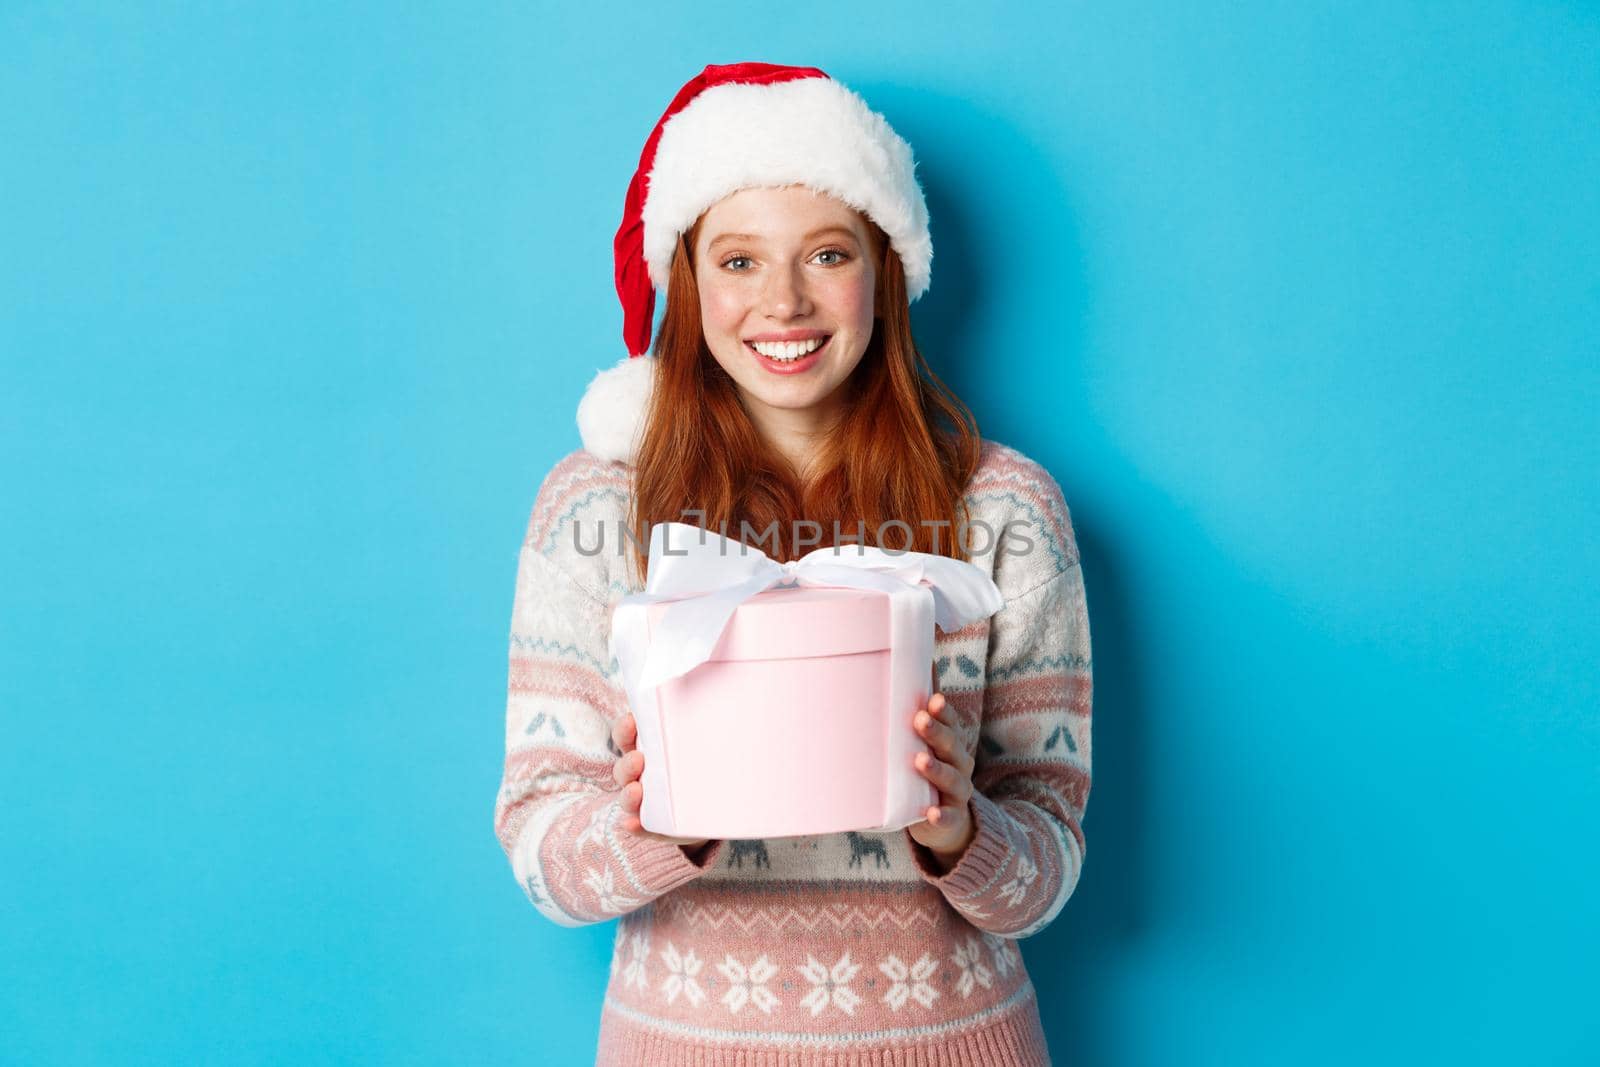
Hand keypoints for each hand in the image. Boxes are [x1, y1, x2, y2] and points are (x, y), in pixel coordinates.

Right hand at [611, 711, 712, 852]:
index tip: (632, 721)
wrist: (725, 802)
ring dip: (627, 793)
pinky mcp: (654, 825)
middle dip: (627, 763)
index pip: (628, 735)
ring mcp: (647, 801)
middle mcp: (644, 774)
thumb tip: (746, 691)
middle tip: (639, 759)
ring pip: (627, 796)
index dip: (625, 729)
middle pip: (624, 766)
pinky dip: (633, 825)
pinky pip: (640, 826)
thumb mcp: (714, 738)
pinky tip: (632, 823)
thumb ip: (718, 720)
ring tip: (636, 791)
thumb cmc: (714, 761)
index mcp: (652, 748)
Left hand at [905, 693, 976, 871]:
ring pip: (952, 779)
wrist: (944, 821)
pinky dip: (941, 815)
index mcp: (952, 744)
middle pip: (952, 746)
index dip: (944, 713)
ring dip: (938, 770)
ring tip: (921, 761)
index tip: (933, 700)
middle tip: (920, 720)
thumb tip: (911, 669)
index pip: (952, 724)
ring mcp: (957, 793)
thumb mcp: (924, 746)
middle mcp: (959, 765)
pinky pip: (948, 817)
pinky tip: (931, 813)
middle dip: (937, 733)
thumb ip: (919, 715)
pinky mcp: (950, 819)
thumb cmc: (926, 772)